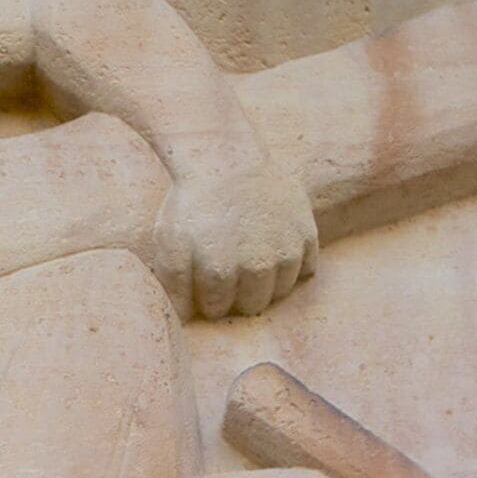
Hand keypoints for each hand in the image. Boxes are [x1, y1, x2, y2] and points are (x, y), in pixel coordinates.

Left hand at [153, 151, 317, 318]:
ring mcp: (287, 250)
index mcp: (221, 273)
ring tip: (251, 257)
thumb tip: (185, 322)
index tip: (204, 276)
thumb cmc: (192, 202)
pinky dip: (295, 265)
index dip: (208, 295)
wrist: (225, 155)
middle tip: (229, 267)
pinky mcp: (307, 233)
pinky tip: (275, 247)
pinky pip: (308, 268)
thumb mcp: (169, 243)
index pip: (218, 310)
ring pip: (282, 291)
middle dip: (238, 294)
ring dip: (267, 282)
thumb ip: (174, 287)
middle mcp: (258, 267)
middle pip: (253, 305)